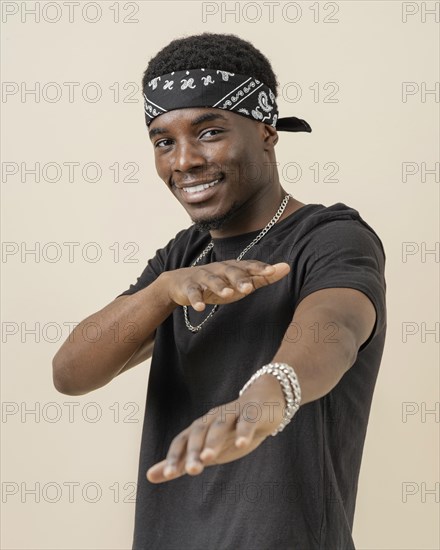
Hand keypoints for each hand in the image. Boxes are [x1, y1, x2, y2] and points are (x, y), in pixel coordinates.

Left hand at [146, 373, 285, 483]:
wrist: (264, 404)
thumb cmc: (232, 432)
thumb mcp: (206, 450)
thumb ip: (180, 463)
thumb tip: (149, 476)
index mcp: (201, 428)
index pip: (182, 440)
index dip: (175, 456)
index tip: (167, 474)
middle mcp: (213, 418)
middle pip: (199, 432)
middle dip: (193, 451)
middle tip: (190, 471)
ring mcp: (233, 413)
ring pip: (220, 425)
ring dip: (213, 440)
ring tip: (208, 457)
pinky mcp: (252, 411)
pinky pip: (247, 420)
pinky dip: (244, 431)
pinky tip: (242, 444)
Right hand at [163, 260, 290, 310]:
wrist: (181, 282)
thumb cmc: (219, 283)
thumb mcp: (240, 282)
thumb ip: (262, 277)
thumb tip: (287, 267)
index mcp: (234, 267)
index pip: (249, 266)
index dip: (260, 268)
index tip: (274, 271)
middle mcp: (219, 269)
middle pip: (231, 271)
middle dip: (240, 279)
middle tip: (249, 288)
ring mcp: (203, 277)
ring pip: (212, 280)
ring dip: (220, 286)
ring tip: (228, 294)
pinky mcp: (189, 287)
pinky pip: (193, 293)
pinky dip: (196, 299)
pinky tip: (200, 308)